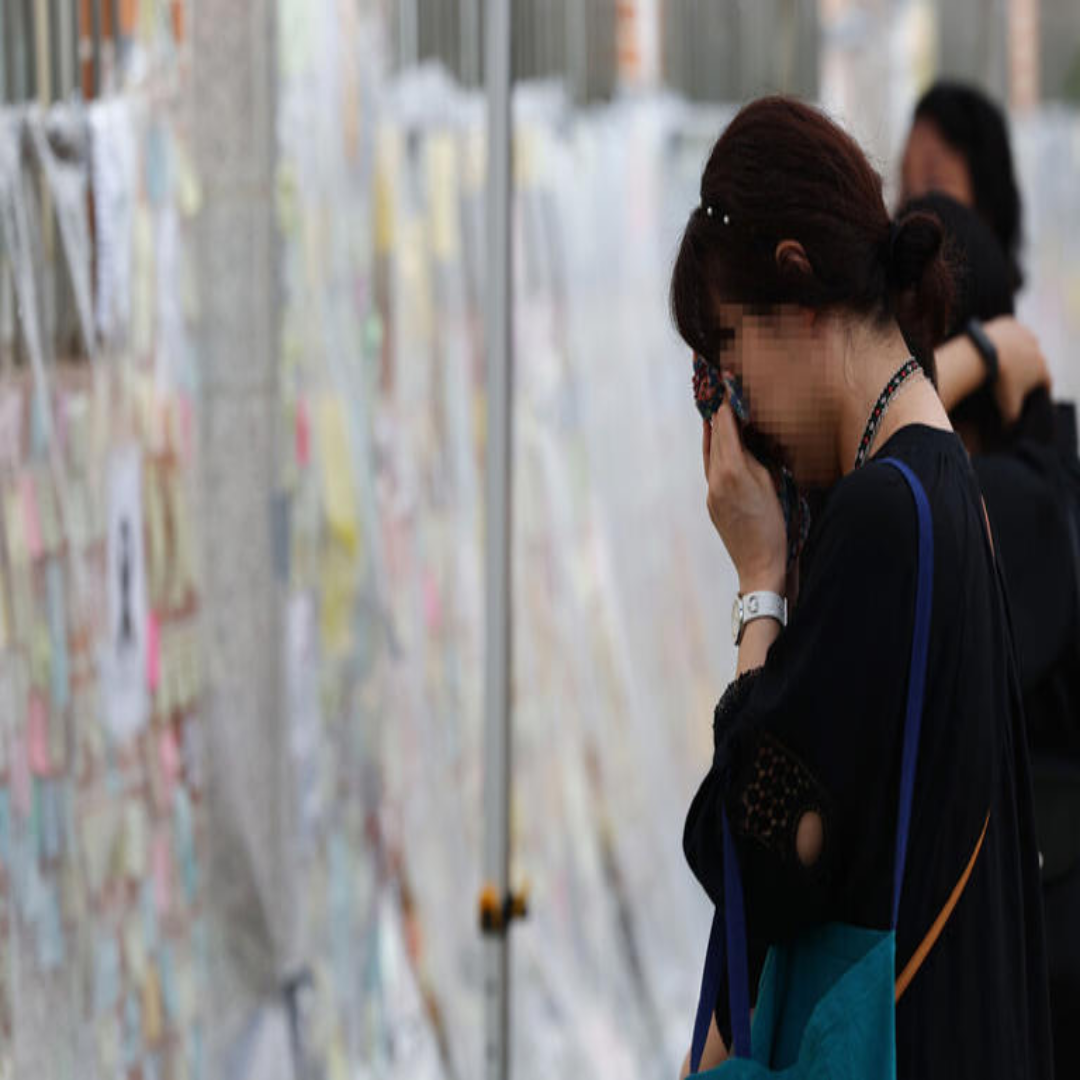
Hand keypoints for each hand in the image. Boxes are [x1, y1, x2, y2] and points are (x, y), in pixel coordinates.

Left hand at [703, 401, 786, 593]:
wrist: (760, 565)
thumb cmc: (776, 526)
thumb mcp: (772, 484)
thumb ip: (755, 457)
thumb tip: (745, 437)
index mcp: (732, 470)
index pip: (726, 427)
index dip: (726, 403)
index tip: (725, 382)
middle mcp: (716, 479)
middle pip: (714, 437)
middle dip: (717, 413)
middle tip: (718, 390)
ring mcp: (711, 493)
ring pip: (710, 454)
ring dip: (713, 433)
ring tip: (715, 412)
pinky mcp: (711, 504)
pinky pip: (710, 470)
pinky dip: (715, 453)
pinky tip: (719, 446)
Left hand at [985, 316, 1050, 423]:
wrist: (985, 353)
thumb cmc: (999, 381)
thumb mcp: (1007, 405)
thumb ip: (1012, 419)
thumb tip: (1009, 429)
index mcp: (1042, 369)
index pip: (1045, 382)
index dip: (1038, 389)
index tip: (1031, 392)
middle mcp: (1038, 350)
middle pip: (1034, 362)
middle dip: (1025, 370)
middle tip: (1011, 377)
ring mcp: (1025, 334)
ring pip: (1022, 344)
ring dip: (1015, 351)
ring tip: (1001, 359)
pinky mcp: (1010, 323)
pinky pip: (1008, 330)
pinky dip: (1003, 337)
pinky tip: (993, 344)